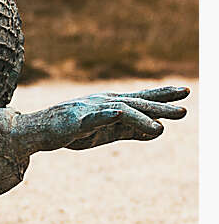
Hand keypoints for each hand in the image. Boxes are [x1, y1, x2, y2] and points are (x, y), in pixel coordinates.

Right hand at [12, 83, 188, 155]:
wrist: (39, 130)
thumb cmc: (73, 130)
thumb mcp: (108, 131)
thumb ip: (132, 129)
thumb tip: (160, 129)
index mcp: (112, 104)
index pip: (142, 98)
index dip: (162, 95)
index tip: (184, 91)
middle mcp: (104, 102)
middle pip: (136, 102)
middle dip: (160, 104)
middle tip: (184, 106)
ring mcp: (91, 110)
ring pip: (121, 111)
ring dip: (141, 117)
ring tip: (161, 127)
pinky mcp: (77, 120)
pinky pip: (95, 118)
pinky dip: (108, 115)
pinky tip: (119, 114)